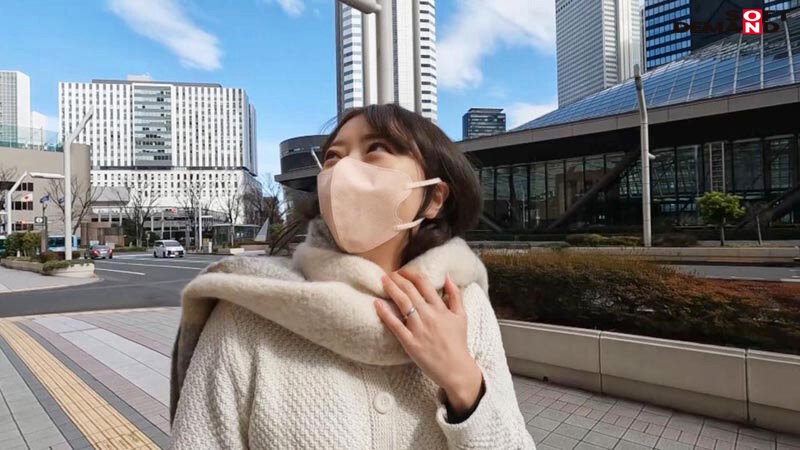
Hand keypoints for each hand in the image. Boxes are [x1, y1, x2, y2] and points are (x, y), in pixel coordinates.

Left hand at [374, 269, 483, 415]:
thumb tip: (448, 276)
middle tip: (389, 273)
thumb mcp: (462, 316)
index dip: (411, 273)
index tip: (402, 271)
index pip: (424, 283)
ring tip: (382, 280)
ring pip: (402, 303)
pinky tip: (377, 303)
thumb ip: (456, 295)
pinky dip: (385, 313)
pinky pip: (395, 325)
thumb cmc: (458, 342)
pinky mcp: (410, 343)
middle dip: (397, 278)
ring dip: (391, 289)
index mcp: (441, 308)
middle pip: (410, 290)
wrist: (456, 369)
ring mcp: (419, 329)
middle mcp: (429, 316)